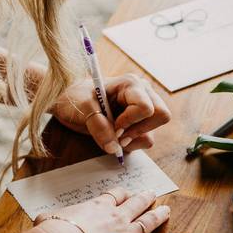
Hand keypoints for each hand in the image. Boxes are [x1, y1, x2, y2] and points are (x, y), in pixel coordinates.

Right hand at [34, 187, 178, 232]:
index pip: (114, 196)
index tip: (127, 193)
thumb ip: (51, 219)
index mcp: (97, 207)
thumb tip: (43, 221)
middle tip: (153, 195)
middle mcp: (115, 218)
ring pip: (148, 222)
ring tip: (166, 210)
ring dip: (159, 215)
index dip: (123, 194)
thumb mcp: (47, 219)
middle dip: (145, 199)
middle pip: (136, 204)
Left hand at [52, 74, 171, 156]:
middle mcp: (143, 93)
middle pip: (161, 116)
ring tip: (112, 134)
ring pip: (152, 132)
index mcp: (131, 84)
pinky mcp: (142, 123)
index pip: (146, 107)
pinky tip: (117, 136)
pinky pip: (146, 140)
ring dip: (132, 140)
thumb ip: (97, 126)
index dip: (130, 121)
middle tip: (117, 133)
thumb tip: (114, 148)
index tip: (114, 125)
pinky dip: (131, 144)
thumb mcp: (82, 108)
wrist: (70, 104)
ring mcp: (145, 109)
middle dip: (138, 130)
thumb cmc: (76, 99)